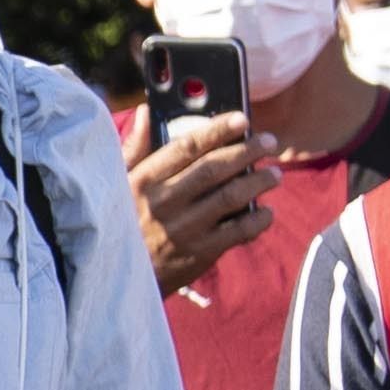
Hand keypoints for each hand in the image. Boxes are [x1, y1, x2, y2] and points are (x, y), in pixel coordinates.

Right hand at [131, 114, 274, 294]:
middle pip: (214, 168)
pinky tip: (266, 212)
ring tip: (274, 174)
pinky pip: (238, 232)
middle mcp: (164, 203)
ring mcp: (183, 229)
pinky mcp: (198, 254)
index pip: (186, 147)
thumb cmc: (119, 223)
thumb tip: (146, 112)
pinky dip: (258, 220)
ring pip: (231, 197)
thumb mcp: (117, 183)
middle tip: (269, 142)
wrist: (115, 278)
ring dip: (258, 182)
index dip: (218, 130)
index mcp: (144, 180)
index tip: (242, 119)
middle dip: (247, 151)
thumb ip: (134, 147)